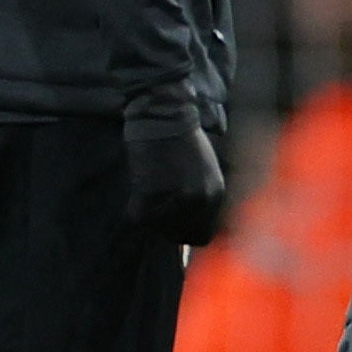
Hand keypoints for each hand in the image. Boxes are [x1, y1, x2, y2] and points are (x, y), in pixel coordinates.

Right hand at [120, 113, 226, 248]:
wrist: (165, 114)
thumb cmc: (184, 139)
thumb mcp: (206, 171)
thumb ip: (202, 198)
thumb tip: (189, 224)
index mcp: (216, 195)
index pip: (202, 236)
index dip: (187, 231)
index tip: (175, 223)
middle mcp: (200, 201)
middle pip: (180, 236)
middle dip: (168, 226)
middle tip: (159, 207)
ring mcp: (175, 199)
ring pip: (157, 228)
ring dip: (151, 215)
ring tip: (152, 190)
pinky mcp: (150, 193)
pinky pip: (138, 217)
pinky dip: (135, 207)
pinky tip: (141, 188)